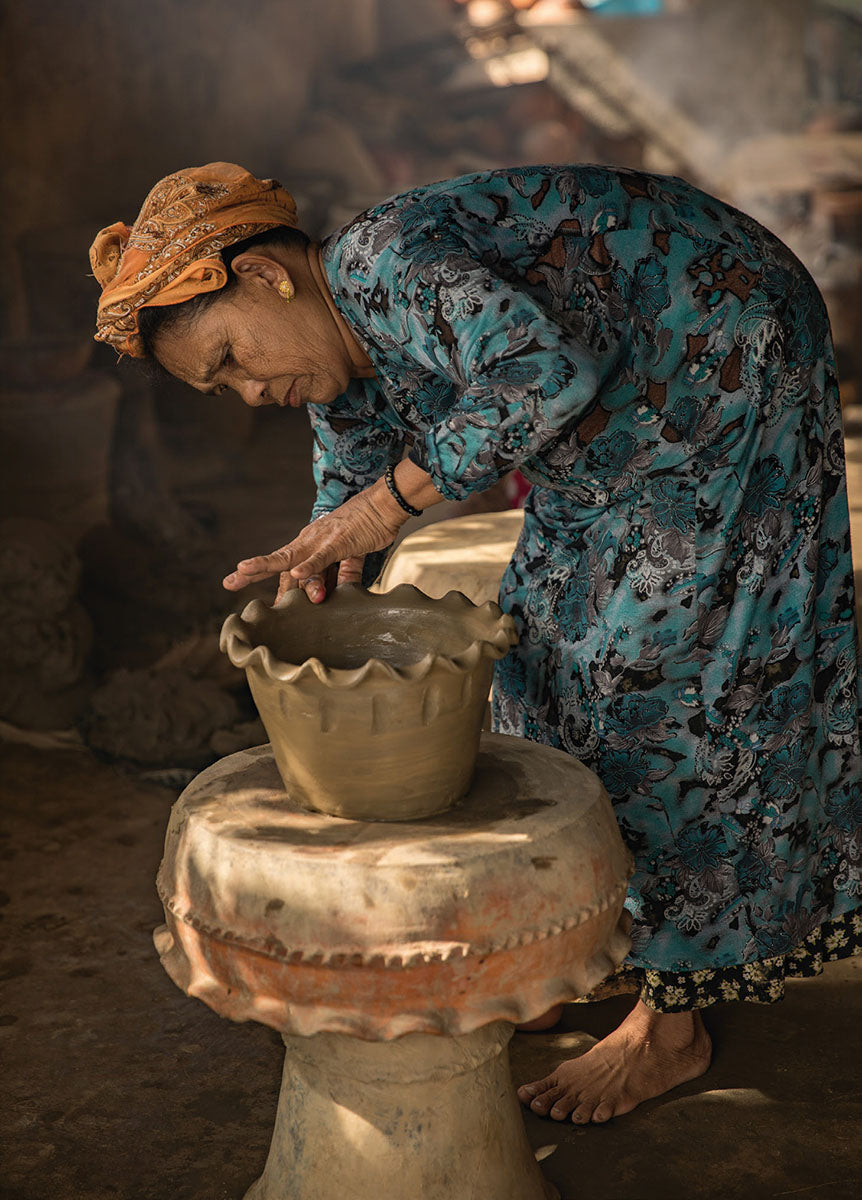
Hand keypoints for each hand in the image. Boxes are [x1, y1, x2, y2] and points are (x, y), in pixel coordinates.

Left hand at [223, 478, 407, 602]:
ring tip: (244, 571)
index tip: (246, 592)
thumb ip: (340, 576)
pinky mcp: (339, 543)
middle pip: (277, 560)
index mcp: (309, 546)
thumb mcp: (349, 558)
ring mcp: (321, 541)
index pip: (283, 566)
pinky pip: (321, 557)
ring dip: (267, 564)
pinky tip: (296, 574)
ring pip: (290, 557)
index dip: (264, 578)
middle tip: (229, 581)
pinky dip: (309, 566)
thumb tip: (331, 595)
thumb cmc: (366, 529)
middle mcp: (309, 543)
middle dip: (252, 571)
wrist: (383, 507)